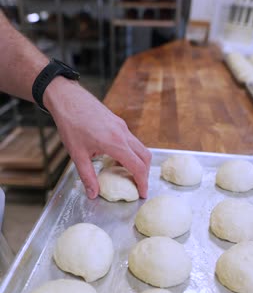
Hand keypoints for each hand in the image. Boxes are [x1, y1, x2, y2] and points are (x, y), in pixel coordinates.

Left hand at [44, 77, 150, 198]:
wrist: (67, 98)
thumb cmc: (70, 124)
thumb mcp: (77, 155)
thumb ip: (87, 176)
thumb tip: (93, 194)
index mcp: (115, 143)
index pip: (138, 167)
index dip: (143, 183)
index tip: (143, 194)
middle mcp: (123, 134)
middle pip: (145, 157)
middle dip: (145, 174)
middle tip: (139, 186)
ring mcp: (122, 127)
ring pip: (140, 147)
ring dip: (139, 162)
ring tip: (129, 175)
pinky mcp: (118, 122)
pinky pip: (131, 140)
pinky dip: (131, 152)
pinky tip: (118, 159)